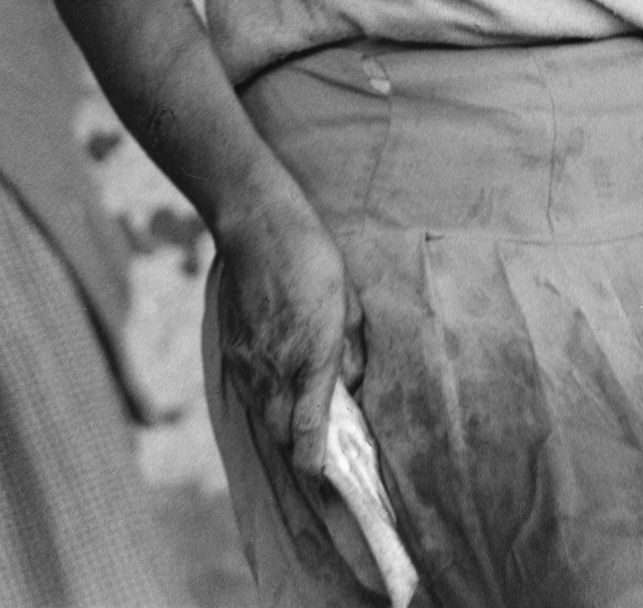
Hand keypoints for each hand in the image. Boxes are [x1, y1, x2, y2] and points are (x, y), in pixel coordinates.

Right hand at [216, 192, 364, 476]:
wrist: (257, 230)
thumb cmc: (312, 259)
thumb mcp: (348, 301)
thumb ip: (351, 350)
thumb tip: (350, 383)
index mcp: (313, 361)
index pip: (309, 437)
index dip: (317, 465)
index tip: (327, 472)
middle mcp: (276, 371)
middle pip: (283, 435)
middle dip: (301, 444)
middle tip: (321, 436)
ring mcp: (248, 363)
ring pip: (264, 415)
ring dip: (283, 419)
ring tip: (302, 403)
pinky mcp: (231, 352)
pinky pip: (248, 389)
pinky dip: (265, 394)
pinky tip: (279, 373)